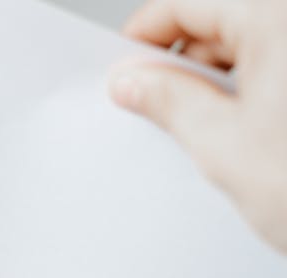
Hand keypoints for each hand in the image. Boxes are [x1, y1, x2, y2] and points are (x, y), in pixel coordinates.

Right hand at [108, 0, 286, 252]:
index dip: (145, 37)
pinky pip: (285, 69)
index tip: (124, 69)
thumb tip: (133, 81)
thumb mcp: (223, 147)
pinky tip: (256, 138)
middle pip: (226, 20)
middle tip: (159, 115)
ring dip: (228, 85)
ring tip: (216, 138)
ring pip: (260, 46)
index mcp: (280, 16)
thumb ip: (168, 102)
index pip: (187, 3)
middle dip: (188, 66)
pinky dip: (265, 94)